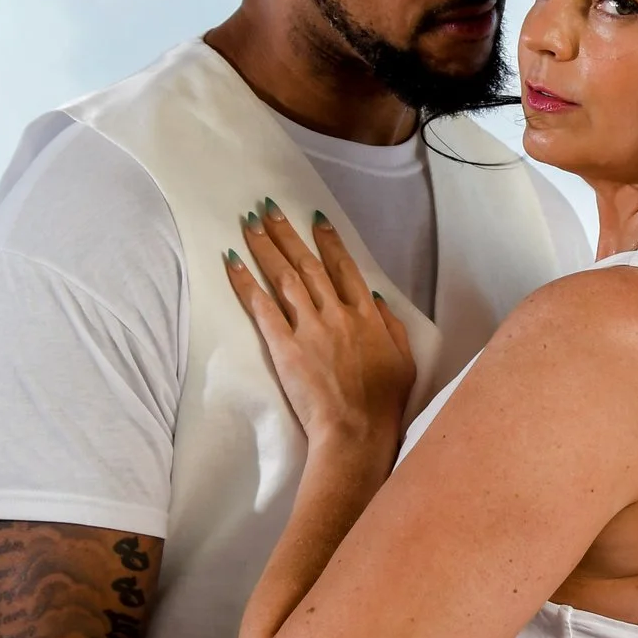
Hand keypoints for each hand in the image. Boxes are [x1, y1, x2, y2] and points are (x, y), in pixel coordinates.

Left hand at [226, 200, 414, 457]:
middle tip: (269, 207)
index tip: (316, 219)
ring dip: (266, 246)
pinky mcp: (285, 346)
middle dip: (288, 233)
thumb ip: (390, 324)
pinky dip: (246, 282)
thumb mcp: (404, 359)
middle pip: (309, 264)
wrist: (358, 430)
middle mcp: (338, 313)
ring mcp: (311, 328)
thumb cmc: (384, 402)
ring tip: (249, 222)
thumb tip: (373, 297)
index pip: (344, 268)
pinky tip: (233, 261)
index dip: (329, 241)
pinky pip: (262, 307)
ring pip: (285, 277)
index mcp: (367, 316)